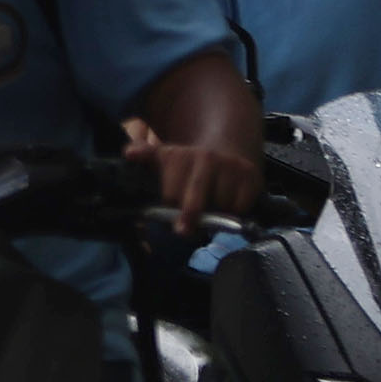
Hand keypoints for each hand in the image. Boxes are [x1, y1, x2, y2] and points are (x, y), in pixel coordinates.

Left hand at [131, 132, 258, 221]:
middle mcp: (208, 159)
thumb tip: (129, 153)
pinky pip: (240, 208)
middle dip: (189, 218)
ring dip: (214, 215)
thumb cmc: (191, 165)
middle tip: (185, 230)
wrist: (228, 150)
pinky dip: (234, 212)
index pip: (172, 193)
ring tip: (210, 208)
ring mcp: (231, 167)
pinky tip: (228, 204)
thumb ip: (147, 157)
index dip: (171, 207)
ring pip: (220, 207)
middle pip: (195, 200)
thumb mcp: (166, 157)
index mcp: (183, 156)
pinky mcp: (251, 177)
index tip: (172, 219)